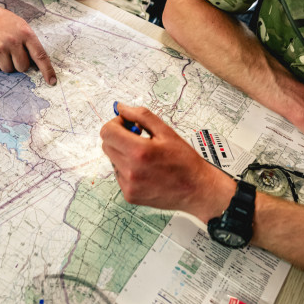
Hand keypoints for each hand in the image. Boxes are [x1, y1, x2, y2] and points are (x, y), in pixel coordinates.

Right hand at [0, 3, 56, 84]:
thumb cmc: (3, 21)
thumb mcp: (21, 26)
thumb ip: (29, 42)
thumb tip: (36, 64)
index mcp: (26, 34)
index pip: (40, 55)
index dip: (47, 70)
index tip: (52, 81)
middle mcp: (13, 41)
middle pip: (23, 67)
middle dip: (19, 64)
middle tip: (13, 53)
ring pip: (8, 69)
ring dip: (6, 64)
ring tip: (1, 50)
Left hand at [100, 104, 234, 221]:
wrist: (197, 189)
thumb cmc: (185, 161)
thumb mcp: (165, 131)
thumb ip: (141, 116)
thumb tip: (121, 108)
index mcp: (139, 152)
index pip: (107, 132)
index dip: (116, 123)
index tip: (128, 124)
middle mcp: (131, 170)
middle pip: (106, 145)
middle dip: (119, 136)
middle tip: (138, 137)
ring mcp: (129, 185)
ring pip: (112, 159)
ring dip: (123, 153)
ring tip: (144, 156)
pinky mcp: (129, 195)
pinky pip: (119, 174)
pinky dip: (127, 168)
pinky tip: (145, 169)